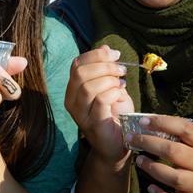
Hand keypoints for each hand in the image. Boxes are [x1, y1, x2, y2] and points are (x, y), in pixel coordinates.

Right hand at [65, 45, 133, 166]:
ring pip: (88, 86)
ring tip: (121, 83)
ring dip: (109, 80)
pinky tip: (121, 94)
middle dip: (104, 66)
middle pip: (80, 73)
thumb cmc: (114, 115)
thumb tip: (106, 47)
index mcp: (73, 89)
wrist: (118, 145)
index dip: (96, 55)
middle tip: (121, 70)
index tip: (116, 55)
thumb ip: (105, 69)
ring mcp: (80, 113)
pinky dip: (113, 92)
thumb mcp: (111, 86)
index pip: (77, 64)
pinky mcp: (92, 123)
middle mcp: (71, 100)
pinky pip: (100, 100)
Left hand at [131, 115, 192, 192]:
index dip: (163, 123)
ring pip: (174, 178)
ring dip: (152, 168)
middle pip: (174, 152)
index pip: (186, 129)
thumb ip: (186, 137)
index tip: (144, 120)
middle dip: (149, 144)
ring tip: (139, 161)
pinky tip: (151, 189)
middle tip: (132, 139)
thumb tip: (153, 123)